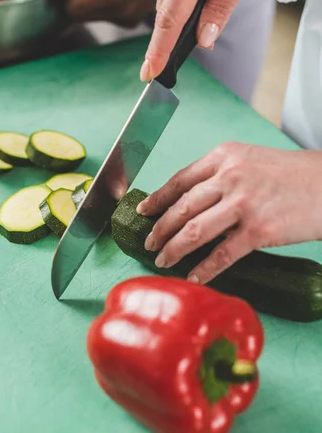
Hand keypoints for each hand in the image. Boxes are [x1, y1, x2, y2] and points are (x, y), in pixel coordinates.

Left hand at [137, 142, 321, 283]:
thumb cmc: (290, 173)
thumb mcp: (250, 159)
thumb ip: (220, 174)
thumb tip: (191, 201)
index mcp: (224, 156)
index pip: (180, 179)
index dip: (158, 198)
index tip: (143, 211)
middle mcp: (229, 177)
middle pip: (182, 207)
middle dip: (160, 228)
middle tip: (149, 243)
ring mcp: (243, 204)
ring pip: (194, 230)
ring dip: (173, 249)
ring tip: (163, 260)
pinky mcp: (259, 231)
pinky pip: (222, 255)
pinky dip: (204, 269)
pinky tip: (193, 277)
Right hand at [140, 0, 321, 81]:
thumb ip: (223, 5)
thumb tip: (204, 38)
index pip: (171, 16)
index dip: (159, 48)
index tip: (149, 73)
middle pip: (164, 7)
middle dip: (163, 39)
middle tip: (163, 67)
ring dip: (171, 18)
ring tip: (179, 41)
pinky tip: (188, 8)